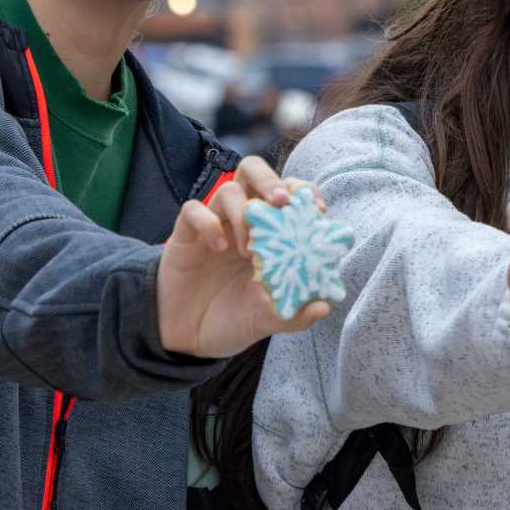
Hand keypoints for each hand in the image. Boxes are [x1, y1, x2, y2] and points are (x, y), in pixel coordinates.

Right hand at [157, 156, 332, 356]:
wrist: (188, 338)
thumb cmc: (233, 319)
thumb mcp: (268, 320)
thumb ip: (296, 315)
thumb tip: (323, 305)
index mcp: (270, 232)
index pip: (289, 193)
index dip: (304, 192)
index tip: (318, 209)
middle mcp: (243, 221)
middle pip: (254, 172)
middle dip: (270, 180)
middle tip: (281, 202)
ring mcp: (214, 225)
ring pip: (227, 189)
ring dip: (242, 213)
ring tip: (247, 250)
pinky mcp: (186, 235)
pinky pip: (193, 210)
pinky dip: (208, 222)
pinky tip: (218, 247)